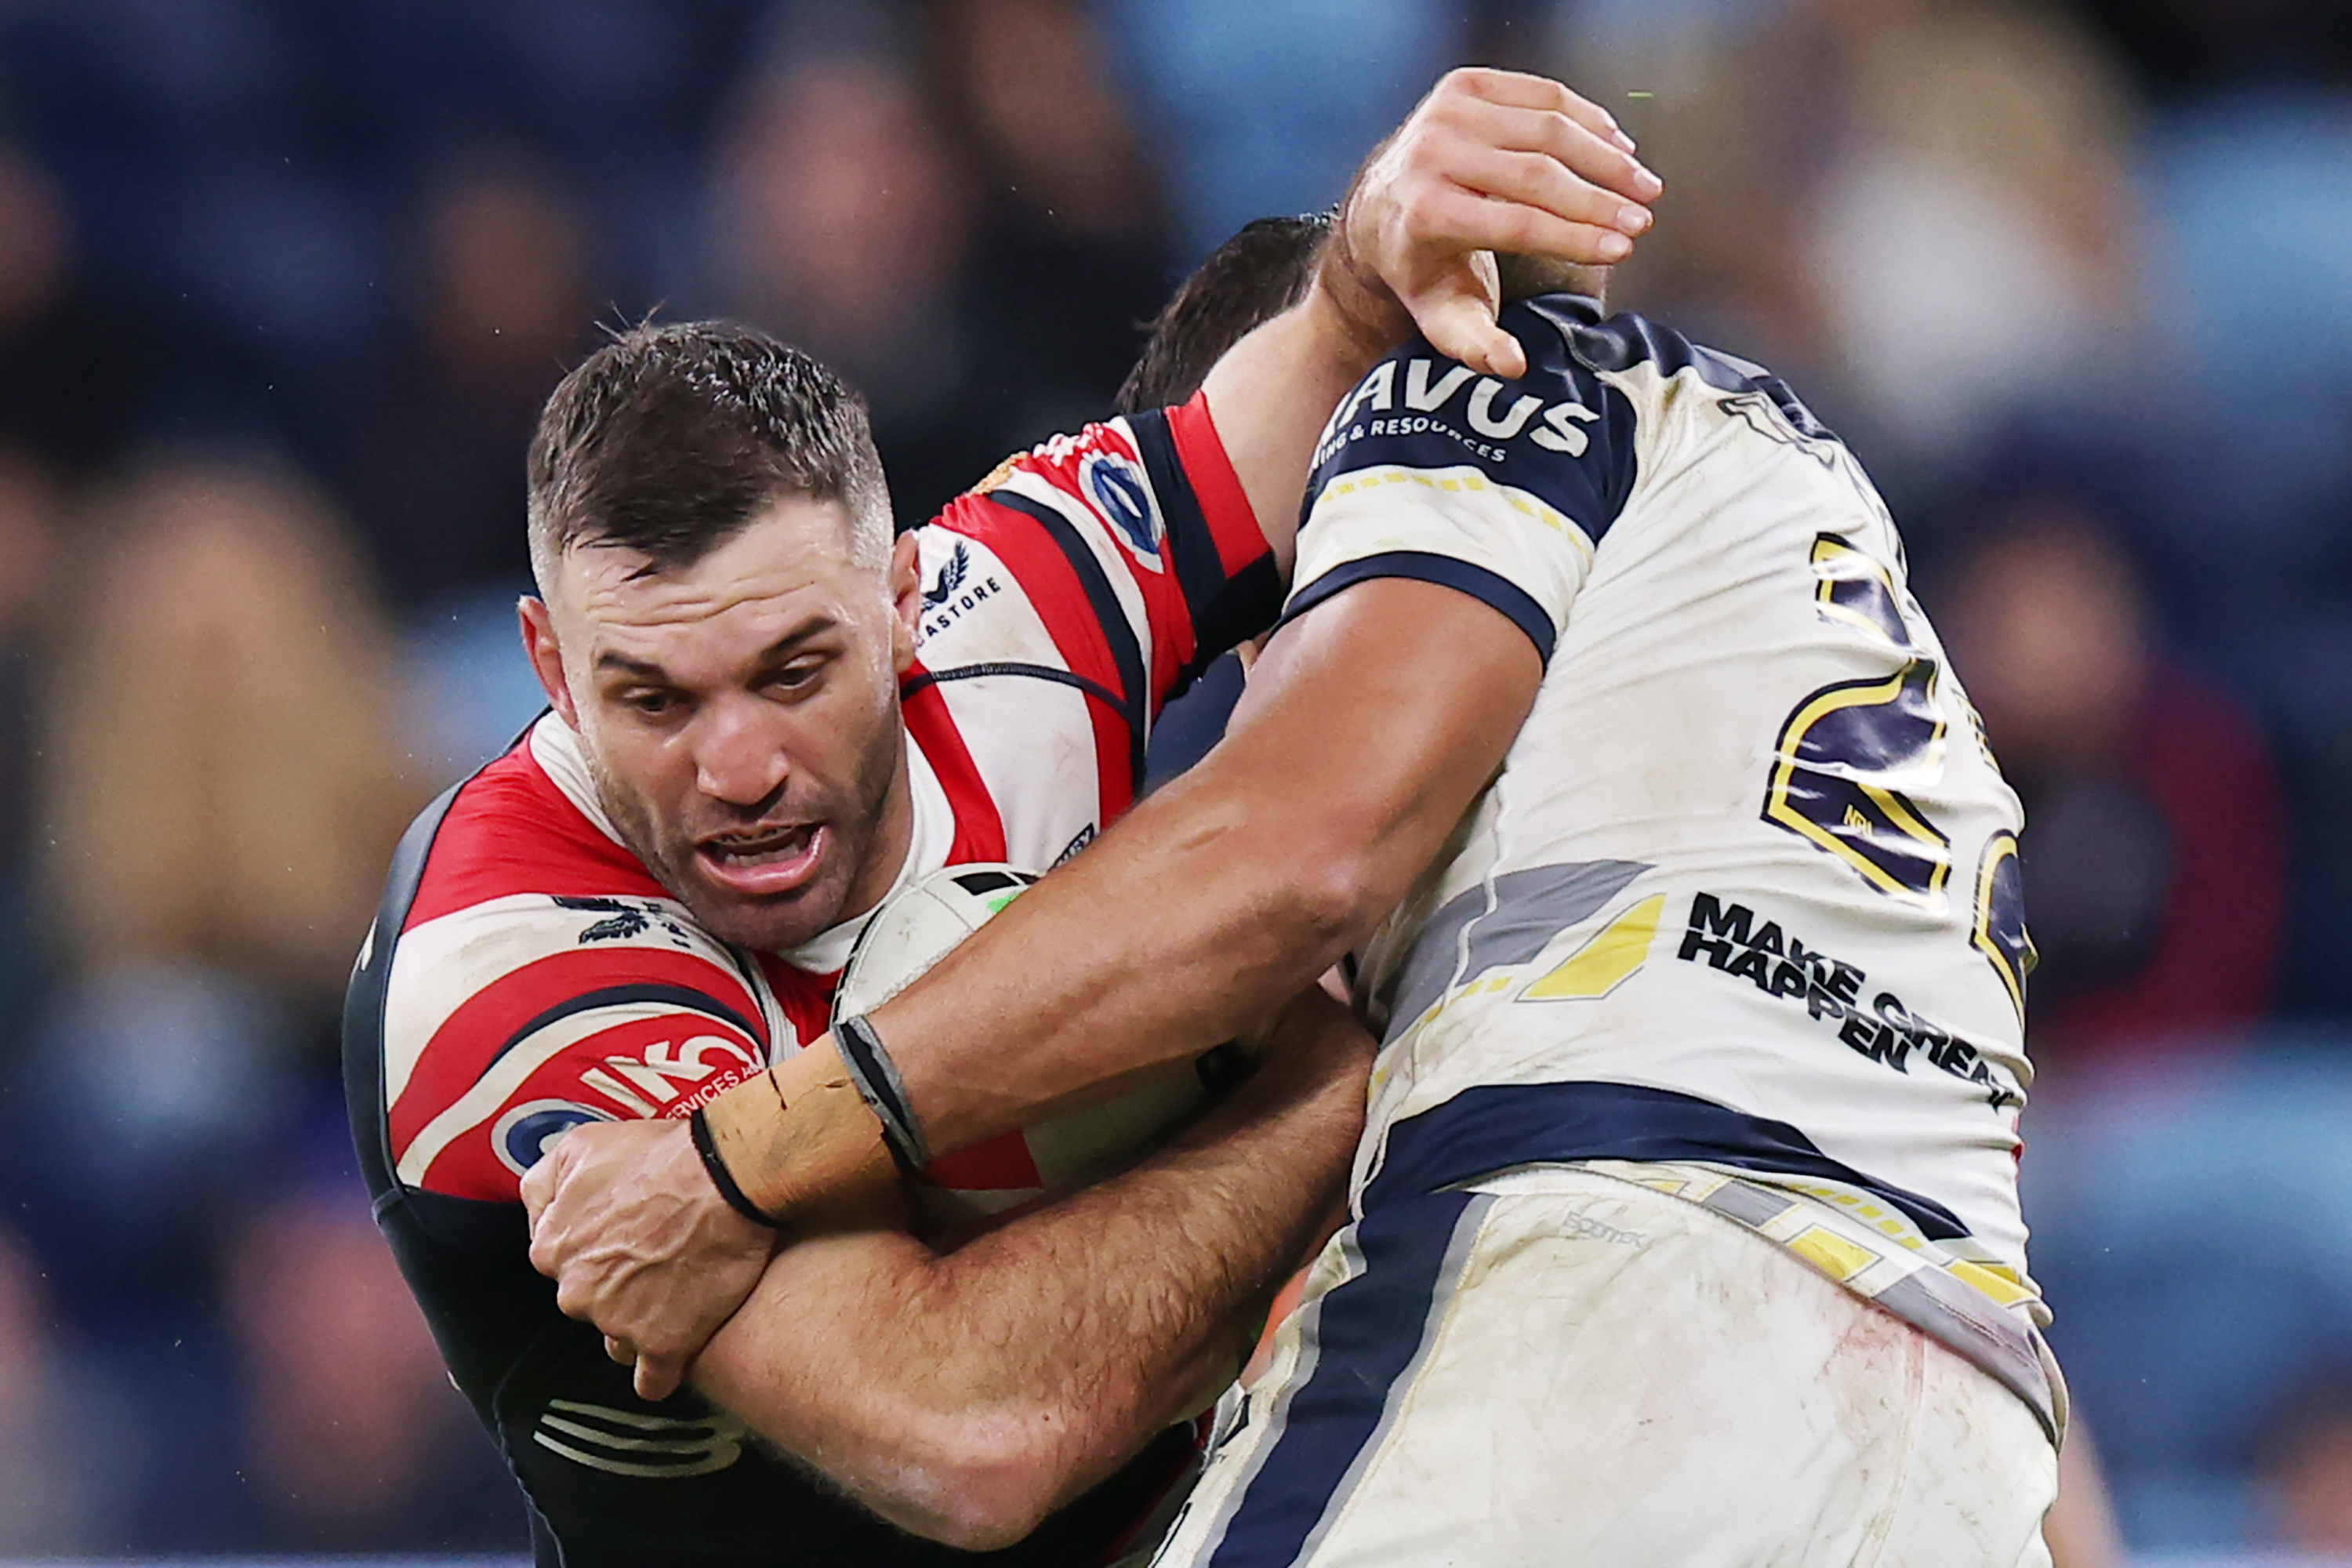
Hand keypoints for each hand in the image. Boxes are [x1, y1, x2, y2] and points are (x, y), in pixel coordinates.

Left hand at [521, 1118, 775, 1400]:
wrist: (727, 1179)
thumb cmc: (660, 1157)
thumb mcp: (581, 1144)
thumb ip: (543, 1183)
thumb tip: (538, 1212)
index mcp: (553, 1249)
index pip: (560, 1263)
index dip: (595, 1247)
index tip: (624, 1235)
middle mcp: (576, 1294)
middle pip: (589, 1302)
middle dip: (616, 1287)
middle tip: (656, 1257)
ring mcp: (618, 1325)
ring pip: (618, 1339)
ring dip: (640, 1323)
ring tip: (676, 1292)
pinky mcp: (664, 1347)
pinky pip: (652, 1382)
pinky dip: (661, 1372)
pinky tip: (674, 1352)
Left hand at [1332, 68, 1662, 378]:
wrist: (1380, 206)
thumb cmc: (1424, 268)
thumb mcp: (1440, 314)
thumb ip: (1474, 344)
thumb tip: (1512, 366)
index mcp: (1425, 213)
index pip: (1517, 223)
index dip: (1577, 236)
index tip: (1625, 248)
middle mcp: (1430, 154)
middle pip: (1537, 174)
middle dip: (1600, 199)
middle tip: (1644, 220)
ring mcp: (1445, 111)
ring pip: (1548, 127)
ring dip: (1605, 156)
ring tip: (1643, 185)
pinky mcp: (1463, 83)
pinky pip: (1541, 95)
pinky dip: (1587, 119)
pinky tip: (1618, 146)